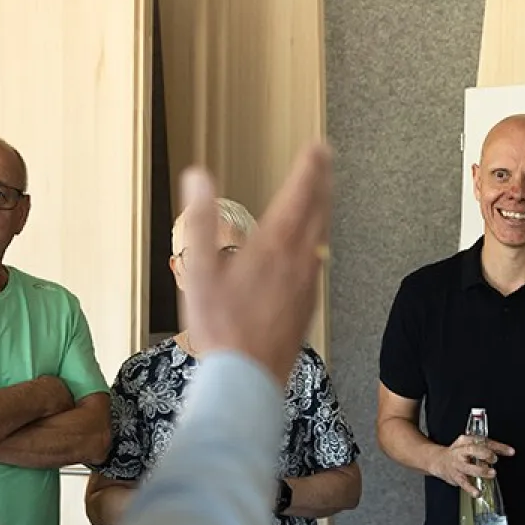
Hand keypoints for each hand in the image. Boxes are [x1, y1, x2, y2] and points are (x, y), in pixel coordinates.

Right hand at [179, 146, 330, 386]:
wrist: (247, 378)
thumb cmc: (219, 328)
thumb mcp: (198, 271)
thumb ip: (200, 220)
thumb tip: (198, 176)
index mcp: (273, 247)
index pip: (298, 196)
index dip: (309, 168)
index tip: (318, 146)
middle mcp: (298, 262)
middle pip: (318, 212)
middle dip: (322, 181)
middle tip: (326, 158)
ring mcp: (307, 284)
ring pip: (322, 236)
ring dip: (324, 208)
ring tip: (323, 192)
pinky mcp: (307, 303)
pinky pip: (318, 261)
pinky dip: (319, 239)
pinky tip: (313, 244)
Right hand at [431, 434, 514, 494]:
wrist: (439, 461)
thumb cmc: (458, 453)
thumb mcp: (471, 446)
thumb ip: (488, 448)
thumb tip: (507, 451)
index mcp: (466, 440)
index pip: (484, 441)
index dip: (498, 446)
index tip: (510, 451)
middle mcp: (460, 451)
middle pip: (474, 450)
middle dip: (486, 454)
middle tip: (494, 459)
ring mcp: (457, 464)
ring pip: (469, 467)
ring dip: (482, 470)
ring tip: (491, 473)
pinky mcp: (455, 476)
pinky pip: (464, 483)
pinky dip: (471, 488)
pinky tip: (477, 492)